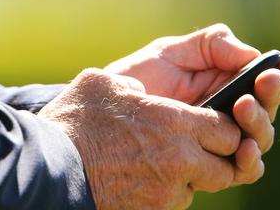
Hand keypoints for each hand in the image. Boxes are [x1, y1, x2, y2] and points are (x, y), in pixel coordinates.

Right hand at [40, 69, 249, 209]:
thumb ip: (133, 84)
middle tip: (198, 144)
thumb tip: (140, 90)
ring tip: (165, 159)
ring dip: (192, 174)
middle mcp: (180, 161)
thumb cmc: (74, 122)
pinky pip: (174, 200)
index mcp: (174, 123)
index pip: (229, 130)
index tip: (211, 121)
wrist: (50, 170)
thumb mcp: (103, 83)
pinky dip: (167, 188)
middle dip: (220, 155)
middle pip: (228, 166)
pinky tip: (144, 174)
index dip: (224, 125)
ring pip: (201, 185)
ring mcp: (167, 192)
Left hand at [103, 24, 279, 184]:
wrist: (107, 109)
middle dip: (270, 95)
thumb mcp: (171, 52)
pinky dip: (249, 160)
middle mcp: (230, 113)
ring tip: (244, 107)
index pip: (264, 81)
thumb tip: (251, 53)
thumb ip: (210, 45)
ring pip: (260, 139)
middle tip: (263, 82)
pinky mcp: (211, 165)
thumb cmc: (138, 78)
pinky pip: (241, 168)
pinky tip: (244, 147)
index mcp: (226, 82)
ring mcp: (222, 139)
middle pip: (268, 109)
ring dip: (260, 124)